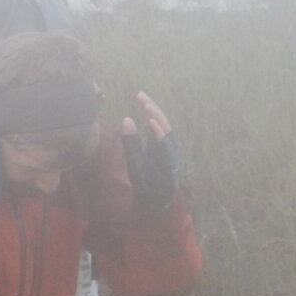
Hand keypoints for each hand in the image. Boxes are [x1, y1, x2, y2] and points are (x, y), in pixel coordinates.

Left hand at [121, 92, 180, 209]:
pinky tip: (151, 123)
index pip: (156, 121)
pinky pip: (165, 147)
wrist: (153, 201)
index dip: (150, 107)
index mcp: (159, 143)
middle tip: (142, 97)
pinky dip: (159, 134)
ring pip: (167, 132)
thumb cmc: (146, 179)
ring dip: (157, 118)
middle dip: (153, 109)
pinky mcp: (168, 164)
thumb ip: (131, 140)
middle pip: (163, 123)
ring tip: (147, 106)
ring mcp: (170, 155)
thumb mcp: (134, 157)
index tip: (140, 94)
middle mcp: (167, 147)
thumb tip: (126, 118)